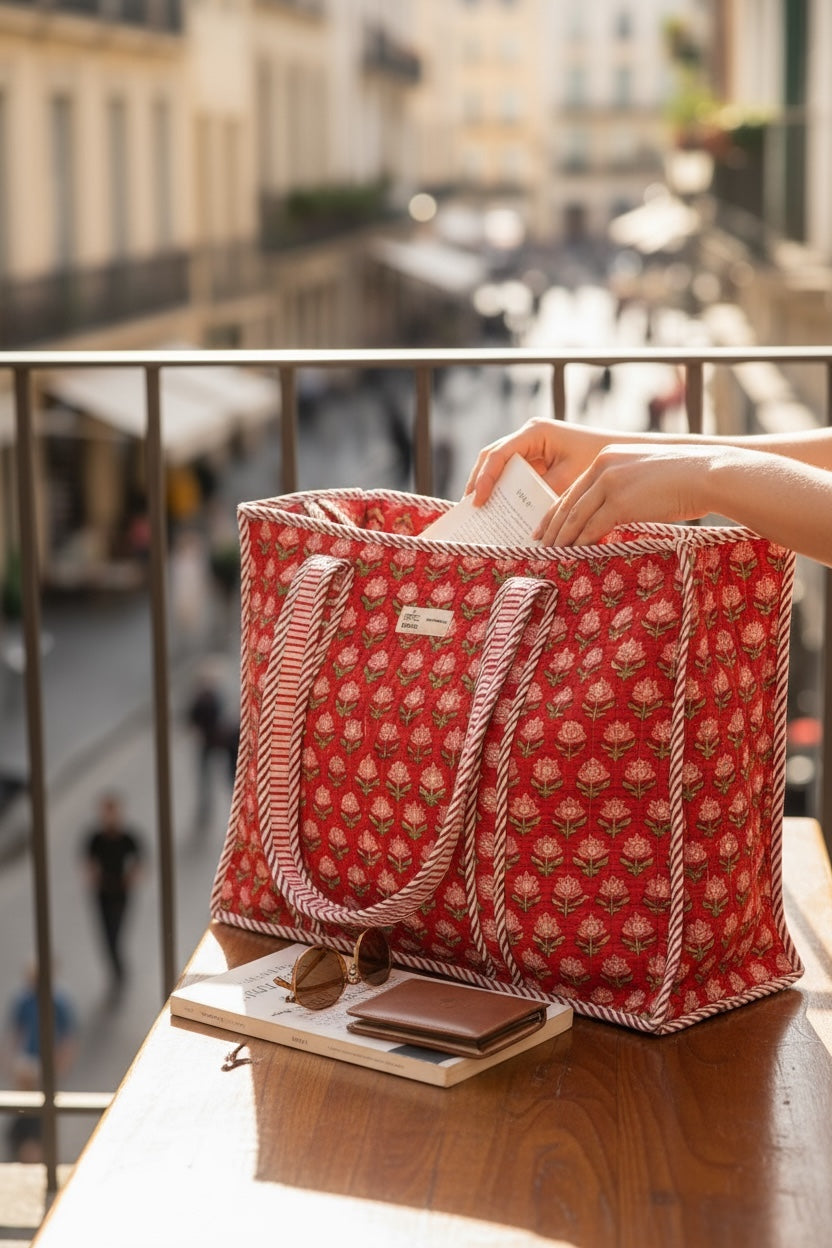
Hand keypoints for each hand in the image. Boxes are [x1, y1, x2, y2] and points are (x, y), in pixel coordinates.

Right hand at [464, 418, 611, 505]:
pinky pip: (512, 473)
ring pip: (498, 465)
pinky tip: (498, 508)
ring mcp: (530, 447)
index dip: (484, 477)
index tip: (477, 500)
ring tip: (477, 511)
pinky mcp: (535, 460)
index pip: (499, 453)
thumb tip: (520, 516)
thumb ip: (543, 493)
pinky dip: (503, 489)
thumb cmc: (598, 462)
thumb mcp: (570, 479)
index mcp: (535, 432)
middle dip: (478, 481)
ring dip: (487, 485)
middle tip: (469, 508)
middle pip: (491, 457)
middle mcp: (528, 436)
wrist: (619, 455)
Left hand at [537, 443, 716, 544]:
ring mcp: (610, 483)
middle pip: (567, 503)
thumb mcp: (643, 477)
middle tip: (538, 546)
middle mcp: (603, 466)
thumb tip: (609, 516)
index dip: (556, 511)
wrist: (707, 474)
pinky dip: (580, 543)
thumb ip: (622, 490)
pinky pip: (593, 527)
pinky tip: (572, 555)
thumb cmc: (683, 480)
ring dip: (561, 539)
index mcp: (606, 458)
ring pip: (576, 517)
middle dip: (551, 528)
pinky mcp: (621, 502)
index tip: (544, 528)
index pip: (573, 489)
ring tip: (550, 556)